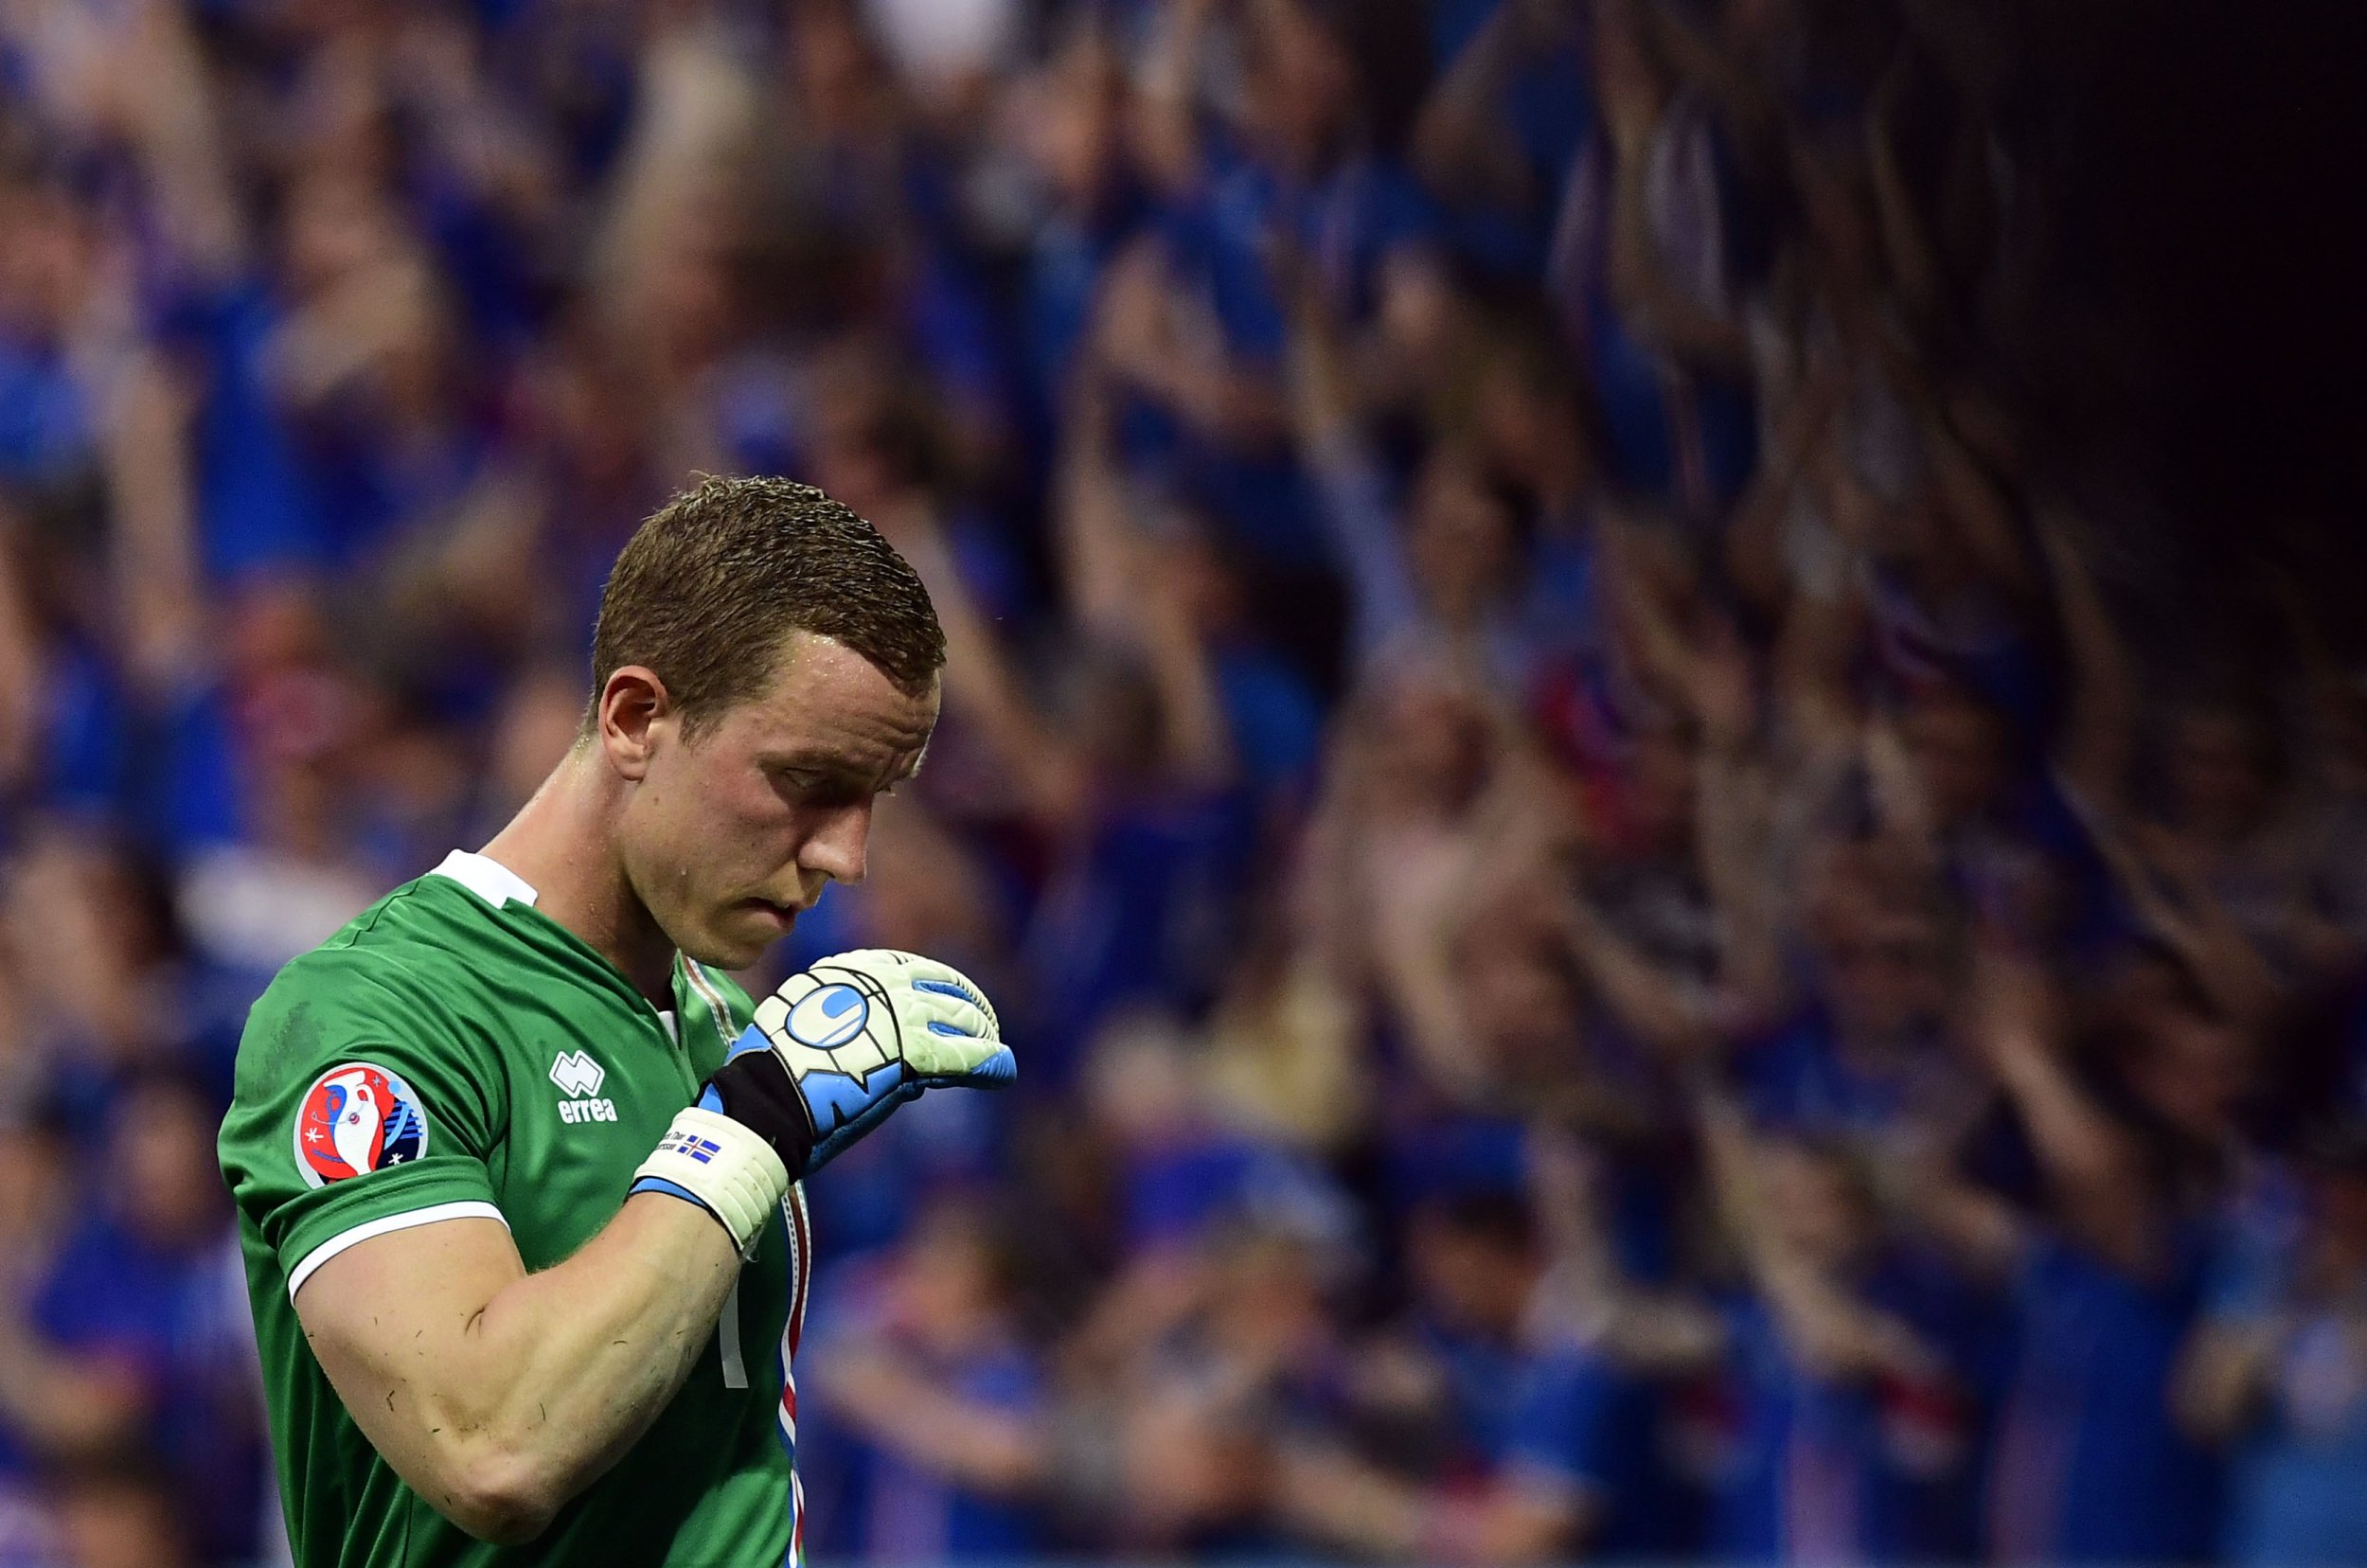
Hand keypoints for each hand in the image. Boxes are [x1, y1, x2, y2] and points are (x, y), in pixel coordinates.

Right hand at [708, 950, 1014, 1175]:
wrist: (763, 1103)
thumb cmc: (768, 1077)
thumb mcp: (799, 1031)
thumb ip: (844, 1030)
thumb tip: (877, 1047)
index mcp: (845, 972)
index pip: (905, 969)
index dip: (933, 985)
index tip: (947, 997)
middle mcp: (877, 984)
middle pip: (940, 988)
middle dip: (966, 1007)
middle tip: (984, 1024)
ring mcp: (899, 1016)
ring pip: (959, 1019)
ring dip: (981, 1033)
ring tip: (995, 1047)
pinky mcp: (915, 1054)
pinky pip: (965, 1056)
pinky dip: (990, 1064)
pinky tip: (1003, 1071)